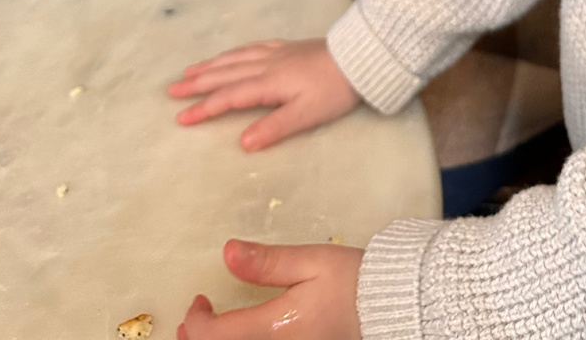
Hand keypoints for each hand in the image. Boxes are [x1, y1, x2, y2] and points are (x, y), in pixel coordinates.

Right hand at [168, 37, 359, 151]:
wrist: (359, 57)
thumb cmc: (335, 90)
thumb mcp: (307, 115)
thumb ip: (274, 128)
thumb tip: (242, 143)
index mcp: (269, 83)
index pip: (229, 97)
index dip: (204, 108)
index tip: (181, 118)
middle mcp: (266, 64)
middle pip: (225, 73)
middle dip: (197, 83)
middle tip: (171, 90)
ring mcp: (276, 53)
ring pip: (235, 58)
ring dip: (211, 65)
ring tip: (190, 70)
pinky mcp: (287, 47)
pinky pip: (251, 47)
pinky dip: (233, 52)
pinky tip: (230, 54)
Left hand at [178, 240, 361, 339]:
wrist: (393, 308)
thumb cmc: (354, 282)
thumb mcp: (311, 261)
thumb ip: (268, 261)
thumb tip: (227, 253)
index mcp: (277, 328)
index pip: (216, 337)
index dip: (196, 321)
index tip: (200, 299)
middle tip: (192, 322)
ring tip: (210, 331)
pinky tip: (242, 334)